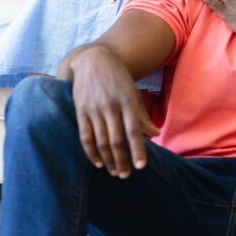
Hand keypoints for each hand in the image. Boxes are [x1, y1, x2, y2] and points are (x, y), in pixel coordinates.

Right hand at [58, 45, 159, 178]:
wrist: (92, 60)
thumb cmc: (117, 78)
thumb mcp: (132, 92)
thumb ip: (141, 114)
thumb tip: (154, 133)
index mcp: (126, 101)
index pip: (133, 131)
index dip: (137, 150)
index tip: (141, 167)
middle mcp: (110, 106)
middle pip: (116, 140)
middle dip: (122, 160)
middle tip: (125, 175)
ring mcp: (94, 109)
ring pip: (101, 141)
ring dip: (108, 160)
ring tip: (114, 172)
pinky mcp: (81, 111)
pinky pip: (85, 136)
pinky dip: (91, 151)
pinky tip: (98, 162)